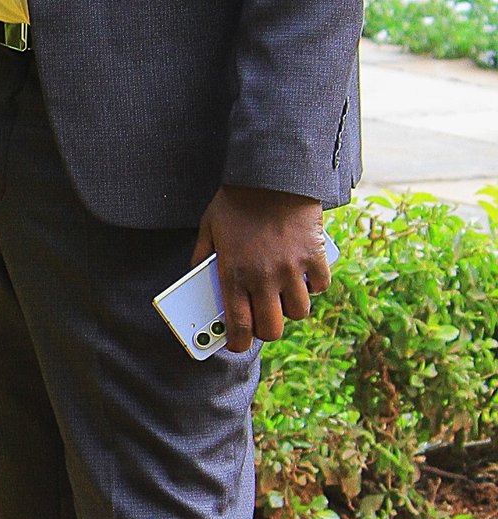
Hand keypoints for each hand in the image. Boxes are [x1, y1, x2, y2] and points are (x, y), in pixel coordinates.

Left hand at [192, 184, 330, 352]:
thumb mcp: (209, 227)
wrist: (271, 174)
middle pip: (273, 329)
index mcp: (233, 275)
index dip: (238, 343)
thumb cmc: (236, 200)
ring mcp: (291, 269)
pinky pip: (320, 286)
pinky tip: (304, 275)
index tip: (238, 344)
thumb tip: (198, 275)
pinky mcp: (314, 256)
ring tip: (284, 293)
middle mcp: (263, 279)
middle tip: (264, 318)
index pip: (239, 327)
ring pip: (299, 312)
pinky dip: (314, 285)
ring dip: (292, 307)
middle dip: (268, 329)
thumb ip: (203, 255)